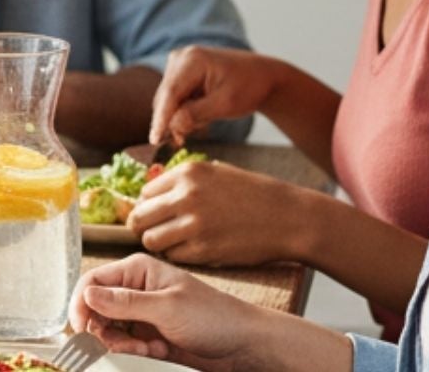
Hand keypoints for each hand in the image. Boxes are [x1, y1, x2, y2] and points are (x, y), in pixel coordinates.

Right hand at [71, 254, 261, 370]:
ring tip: (146, 349)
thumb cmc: (213, 317)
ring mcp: (141, 314)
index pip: (93, 281)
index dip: (81, 303)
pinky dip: (134, 352)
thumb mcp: (167, 308)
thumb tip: (87, 295)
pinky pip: (125, 344)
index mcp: (137, 271)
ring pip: (108, 329)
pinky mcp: (148, 336)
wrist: (243, 346)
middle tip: (120, 343)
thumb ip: (125, 302)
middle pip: (96, 308)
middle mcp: (135, 289)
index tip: (80, 327)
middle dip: (104, 329)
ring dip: (121, 343)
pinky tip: (156, 351)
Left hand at [127, 162, 307, 265]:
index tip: (156, 214)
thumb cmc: (254, 195)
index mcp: (188, 173)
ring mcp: (194, 224)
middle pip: (139, 217)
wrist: (289, 218)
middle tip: (154, 232)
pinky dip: (176, 256)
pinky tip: (190, 251)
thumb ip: (184, 181)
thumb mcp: (216, 173)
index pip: (144, 192)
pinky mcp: (204, 250)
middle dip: (143, 226)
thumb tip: (149, 193)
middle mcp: (186, 196)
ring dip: (157, 243)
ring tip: (172, 243)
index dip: (147, 205)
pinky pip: (172, 256)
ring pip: (150, 240)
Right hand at [149, 47, 281, 146]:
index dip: (161, 118)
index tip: (154, 140)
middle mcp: (181, 57)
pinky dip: (184, 110)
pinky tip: (203, 114)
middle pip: (165, 96)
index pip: (170, 93)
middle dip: (171, 120)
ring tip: (205, 121)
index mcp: (193, 60)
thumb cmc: (249, 87)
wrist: (262, 75)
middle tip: (182, 141)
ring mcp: (179, 62)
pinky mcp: (180, 71)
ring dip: (179, 116)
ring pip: (168, 99)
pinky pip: (174, 97)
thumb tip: (171, 127)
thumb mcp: (226, 104)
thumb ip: (196, 114)